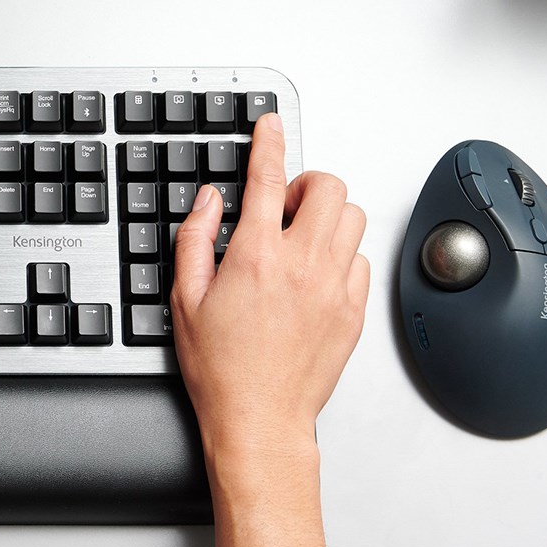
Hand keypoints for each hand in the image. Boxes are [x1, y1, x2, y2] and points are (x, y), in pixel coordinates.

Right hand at [171, 113, 369, 546]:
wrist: (260, 420)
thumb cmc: (222, 370)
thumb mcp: (185, 300)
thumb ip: (195, 239)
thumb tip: (210, 200)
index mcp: (256, 256)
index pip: (268, 177)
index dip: (269, 141)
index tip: (271, 125)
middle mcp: (303, 265)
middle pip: (328, 187)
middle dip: (307, 184)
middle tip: (286, 206)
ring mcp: (334, 287)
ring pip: (352, 218)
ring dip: (328, 217)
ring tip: (303, 239)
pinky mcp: (353, 311)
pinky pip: (361, 260)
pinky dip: (341, 256)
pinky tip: (317, 276)